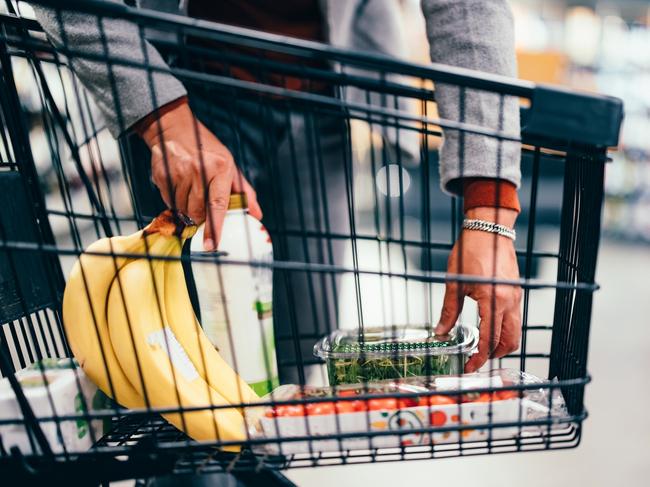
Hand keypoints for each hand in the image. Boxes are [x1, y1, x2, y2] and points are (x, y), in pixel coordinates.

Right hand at [140, 101, 262, 249]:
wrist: (175, 129)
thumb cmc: (208, 151)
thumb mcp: (230, 166)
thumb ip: (244, 192)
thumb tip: (257, 215)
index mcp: (220, 169)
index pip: (218, 205)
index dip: (214, 228)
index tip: (212, 246)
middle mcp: (198, 171)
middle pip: (197, 212)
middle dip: (199, 218)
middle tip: (201, 209)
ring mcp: (178, 173)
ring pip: (181, 209)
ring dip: (186, 209)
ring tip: (190, 193)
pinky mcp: (162, 176)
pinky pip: (168, 201)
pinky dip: (174, 201)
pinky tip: (179, 187)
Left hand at [436, 207, 521, 372]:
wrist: (488, 228)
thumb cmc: (470, 250)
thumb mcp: (454, 282)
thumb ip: (449, 311)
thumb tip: (440, 332)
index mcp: (493, 300)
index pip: (489, 340)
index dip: (479, 358)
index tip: (469, 367)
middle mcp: (509, 301)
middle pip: (509, 341)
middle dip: (493, 355)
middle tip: (476, 359)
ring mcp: (516, 297)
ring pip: (515, 332)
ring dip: (501, 343)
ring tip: (481, 346)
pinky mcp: (516, 292)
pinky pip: (515, 318)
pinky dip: (504, 329)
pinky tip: (488, 327)